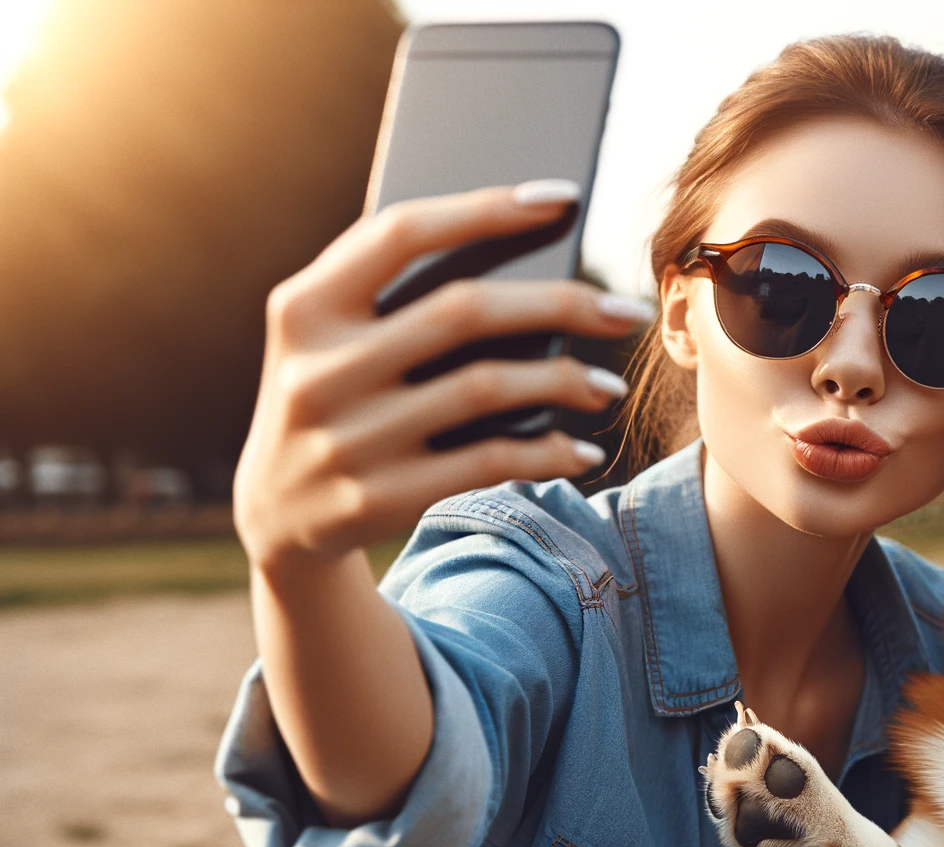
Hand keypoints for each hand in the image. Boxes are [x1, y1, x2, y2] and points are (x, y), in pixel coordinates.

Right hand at [234, 180, 654, 573]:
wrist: (278, 514)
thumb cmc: (339, 395)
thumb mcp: (335, 337)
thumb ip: (398, 295)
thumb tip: (531, 249)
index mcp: (303, 307)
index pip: (402, 233)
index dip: (486, 208)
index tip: (564, 198)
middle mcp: (318, 369)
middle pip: (464, 311)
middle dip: (563, 303)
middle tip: (629, 311)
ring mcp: (345, 439)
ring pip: (486, 388)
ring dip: (566, 382)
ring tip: (610, 386)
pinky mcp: (375, 500)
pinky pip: (486, 464)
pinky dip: (547, 455)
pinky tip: (583, 449)